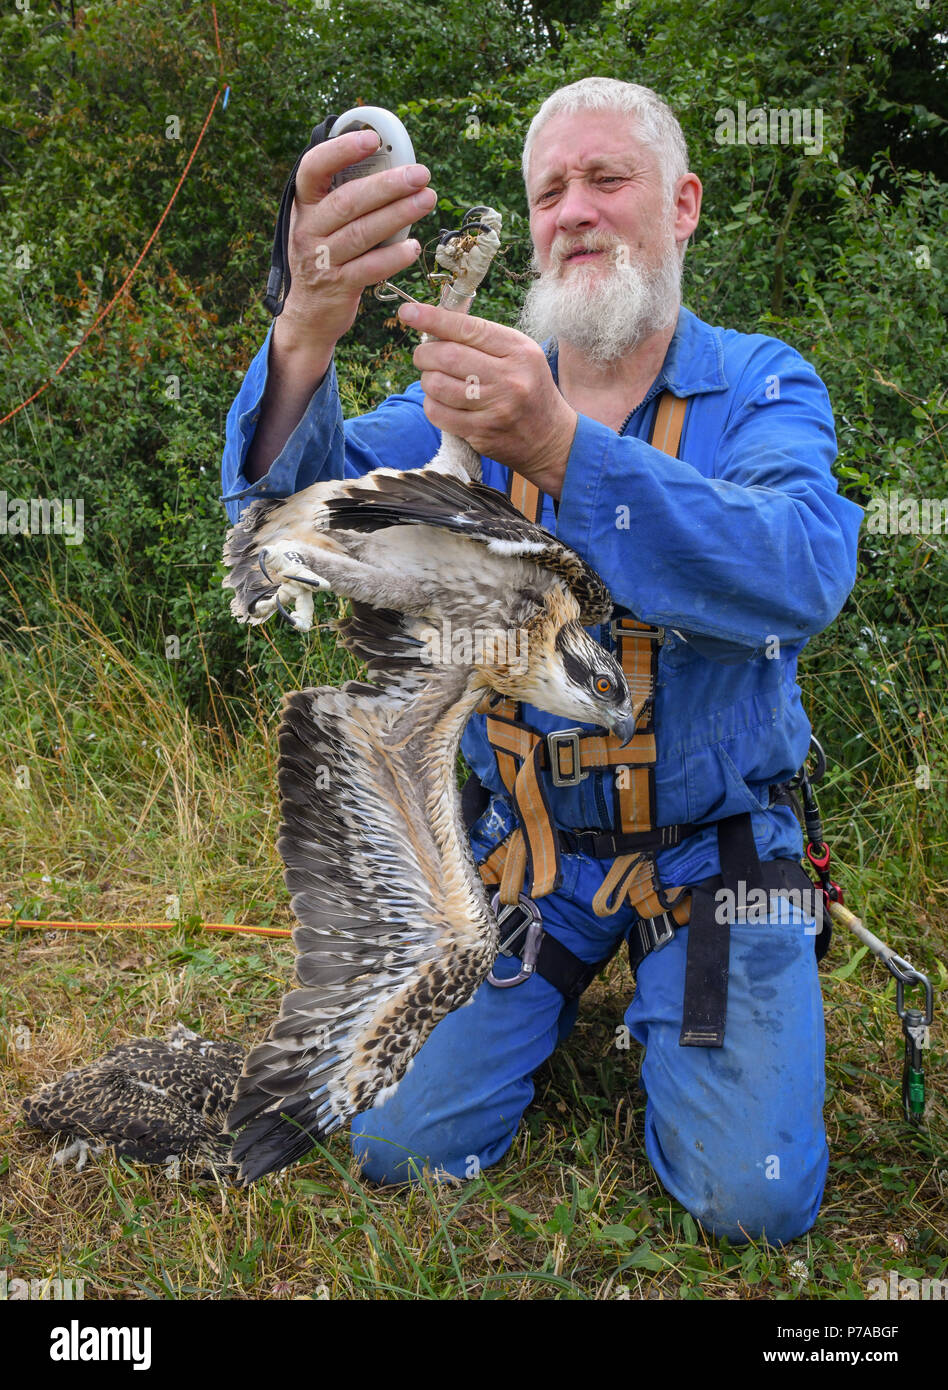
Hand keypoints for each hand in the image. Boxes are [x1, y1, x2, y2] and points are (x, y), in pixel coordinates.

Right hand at [277, 129, 437, 352]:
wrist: (309, 313)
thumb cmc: (325, 258)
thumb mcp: (323, 224)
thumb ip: (346, 198)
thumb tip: (390, 167)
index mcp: (305, 205)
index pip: (314, 168)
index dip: (341, 150)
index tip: (372, 139)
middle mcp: (309, 229)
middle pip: (349, 200)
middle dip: (388, 185)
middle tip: (421, 173)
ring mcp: (322, 259)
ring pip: (363, 232)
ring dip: (399, 214)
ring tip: (427, 200)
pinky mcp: (339, 286)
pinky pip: (371, 268)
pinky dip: (394, 256)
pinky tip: (415, 247)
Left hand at [398, 301, 577, 497]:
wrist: (551, 439)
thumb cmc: (530, 389)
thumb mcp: (519, 354)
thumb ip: (482, 338)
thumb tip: (435, 321)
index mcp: (518, 351)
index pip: (468, 328)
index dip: (433, 319)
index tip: (408, 312)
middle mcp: (508, 378)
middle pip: (446, 356)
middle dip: (424, 353)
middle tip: (424, 355)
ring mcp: (494, 408)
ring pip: (436, 385)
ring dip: (427, 380)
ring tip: (437, 379)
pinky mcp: (481, 432)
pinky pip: (437, 413)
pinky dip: (431, 404)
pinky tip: (442, 401)